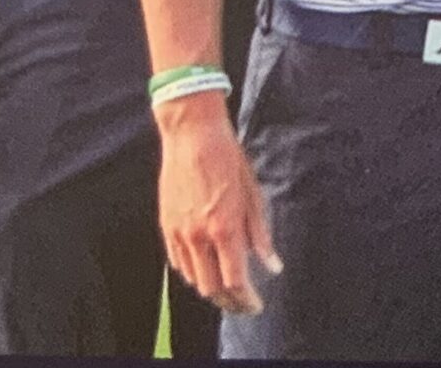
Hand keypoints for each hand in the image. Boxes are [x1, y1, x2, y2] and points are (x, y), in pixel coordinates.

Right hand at [157, 97, 278, 316]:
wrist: (192, 135)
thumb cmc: (229, 160)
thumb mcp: (253, 195)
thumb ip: (260, 236)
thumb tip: (273, 267)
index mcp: (224, 228)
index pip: (235, 281)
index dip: (247, 299)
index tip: (257, 305)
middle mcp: (199, 236)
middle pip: (213, 288)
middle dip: (230, 302)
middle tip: (245, 303)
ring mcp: (179, 233)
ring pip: (194, 279)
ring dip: (212, 288)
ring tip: (228, 289)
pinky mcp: (166, 226)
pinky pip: (178, 262)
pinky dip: (193, 272)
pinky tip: (206, 269)